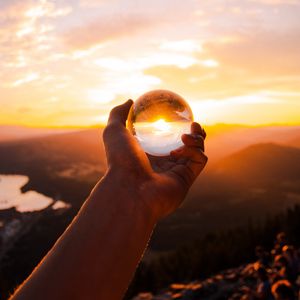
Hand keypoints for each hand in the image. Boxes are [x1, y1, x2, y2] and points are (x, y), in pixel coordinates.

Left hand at [102, 100, 207, 219]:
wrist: (130, 188)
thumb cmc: (120, 161)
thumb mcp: (114, 131)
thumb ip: (118, 114)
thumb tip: (130, 101)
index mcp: (149, 155)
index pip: (167, 140)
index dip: (176, 127)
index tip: (179, 115)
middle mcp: (164, 165)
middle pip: (186, 146)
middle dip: (194, 134)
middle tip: (193, 124)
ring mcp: (176, 173)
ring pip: (196, 152)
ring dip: (198, 138)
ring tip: (189, 132)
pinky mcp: (186, 179)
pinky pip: (199, 160)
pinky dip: (196, 149)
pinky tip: (182, 146)